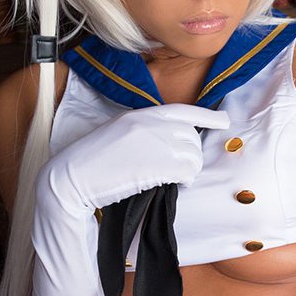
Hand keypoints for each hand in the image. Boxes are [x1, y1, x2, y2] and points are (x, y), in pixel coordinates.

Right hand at [37, 103, 230, 216]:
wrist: (71, 178)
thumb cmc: (91, 163)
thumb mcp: (117, 135)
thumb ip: (142, 133)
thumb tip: (168, 145)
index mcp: (140, 115)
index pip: (183, 110)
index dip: (207, 116)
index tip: (224, 120)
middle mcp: (150, 124)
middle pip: (192, 136)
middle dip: (192, 155)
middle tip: (179, 172)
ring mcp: (154, 142)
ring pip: (194, 155)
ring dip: (189, 171)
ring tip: (175, 180)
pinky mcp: (156, 164)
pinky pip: (187, 171)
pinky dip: (185, 181)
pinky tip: (173, 185)